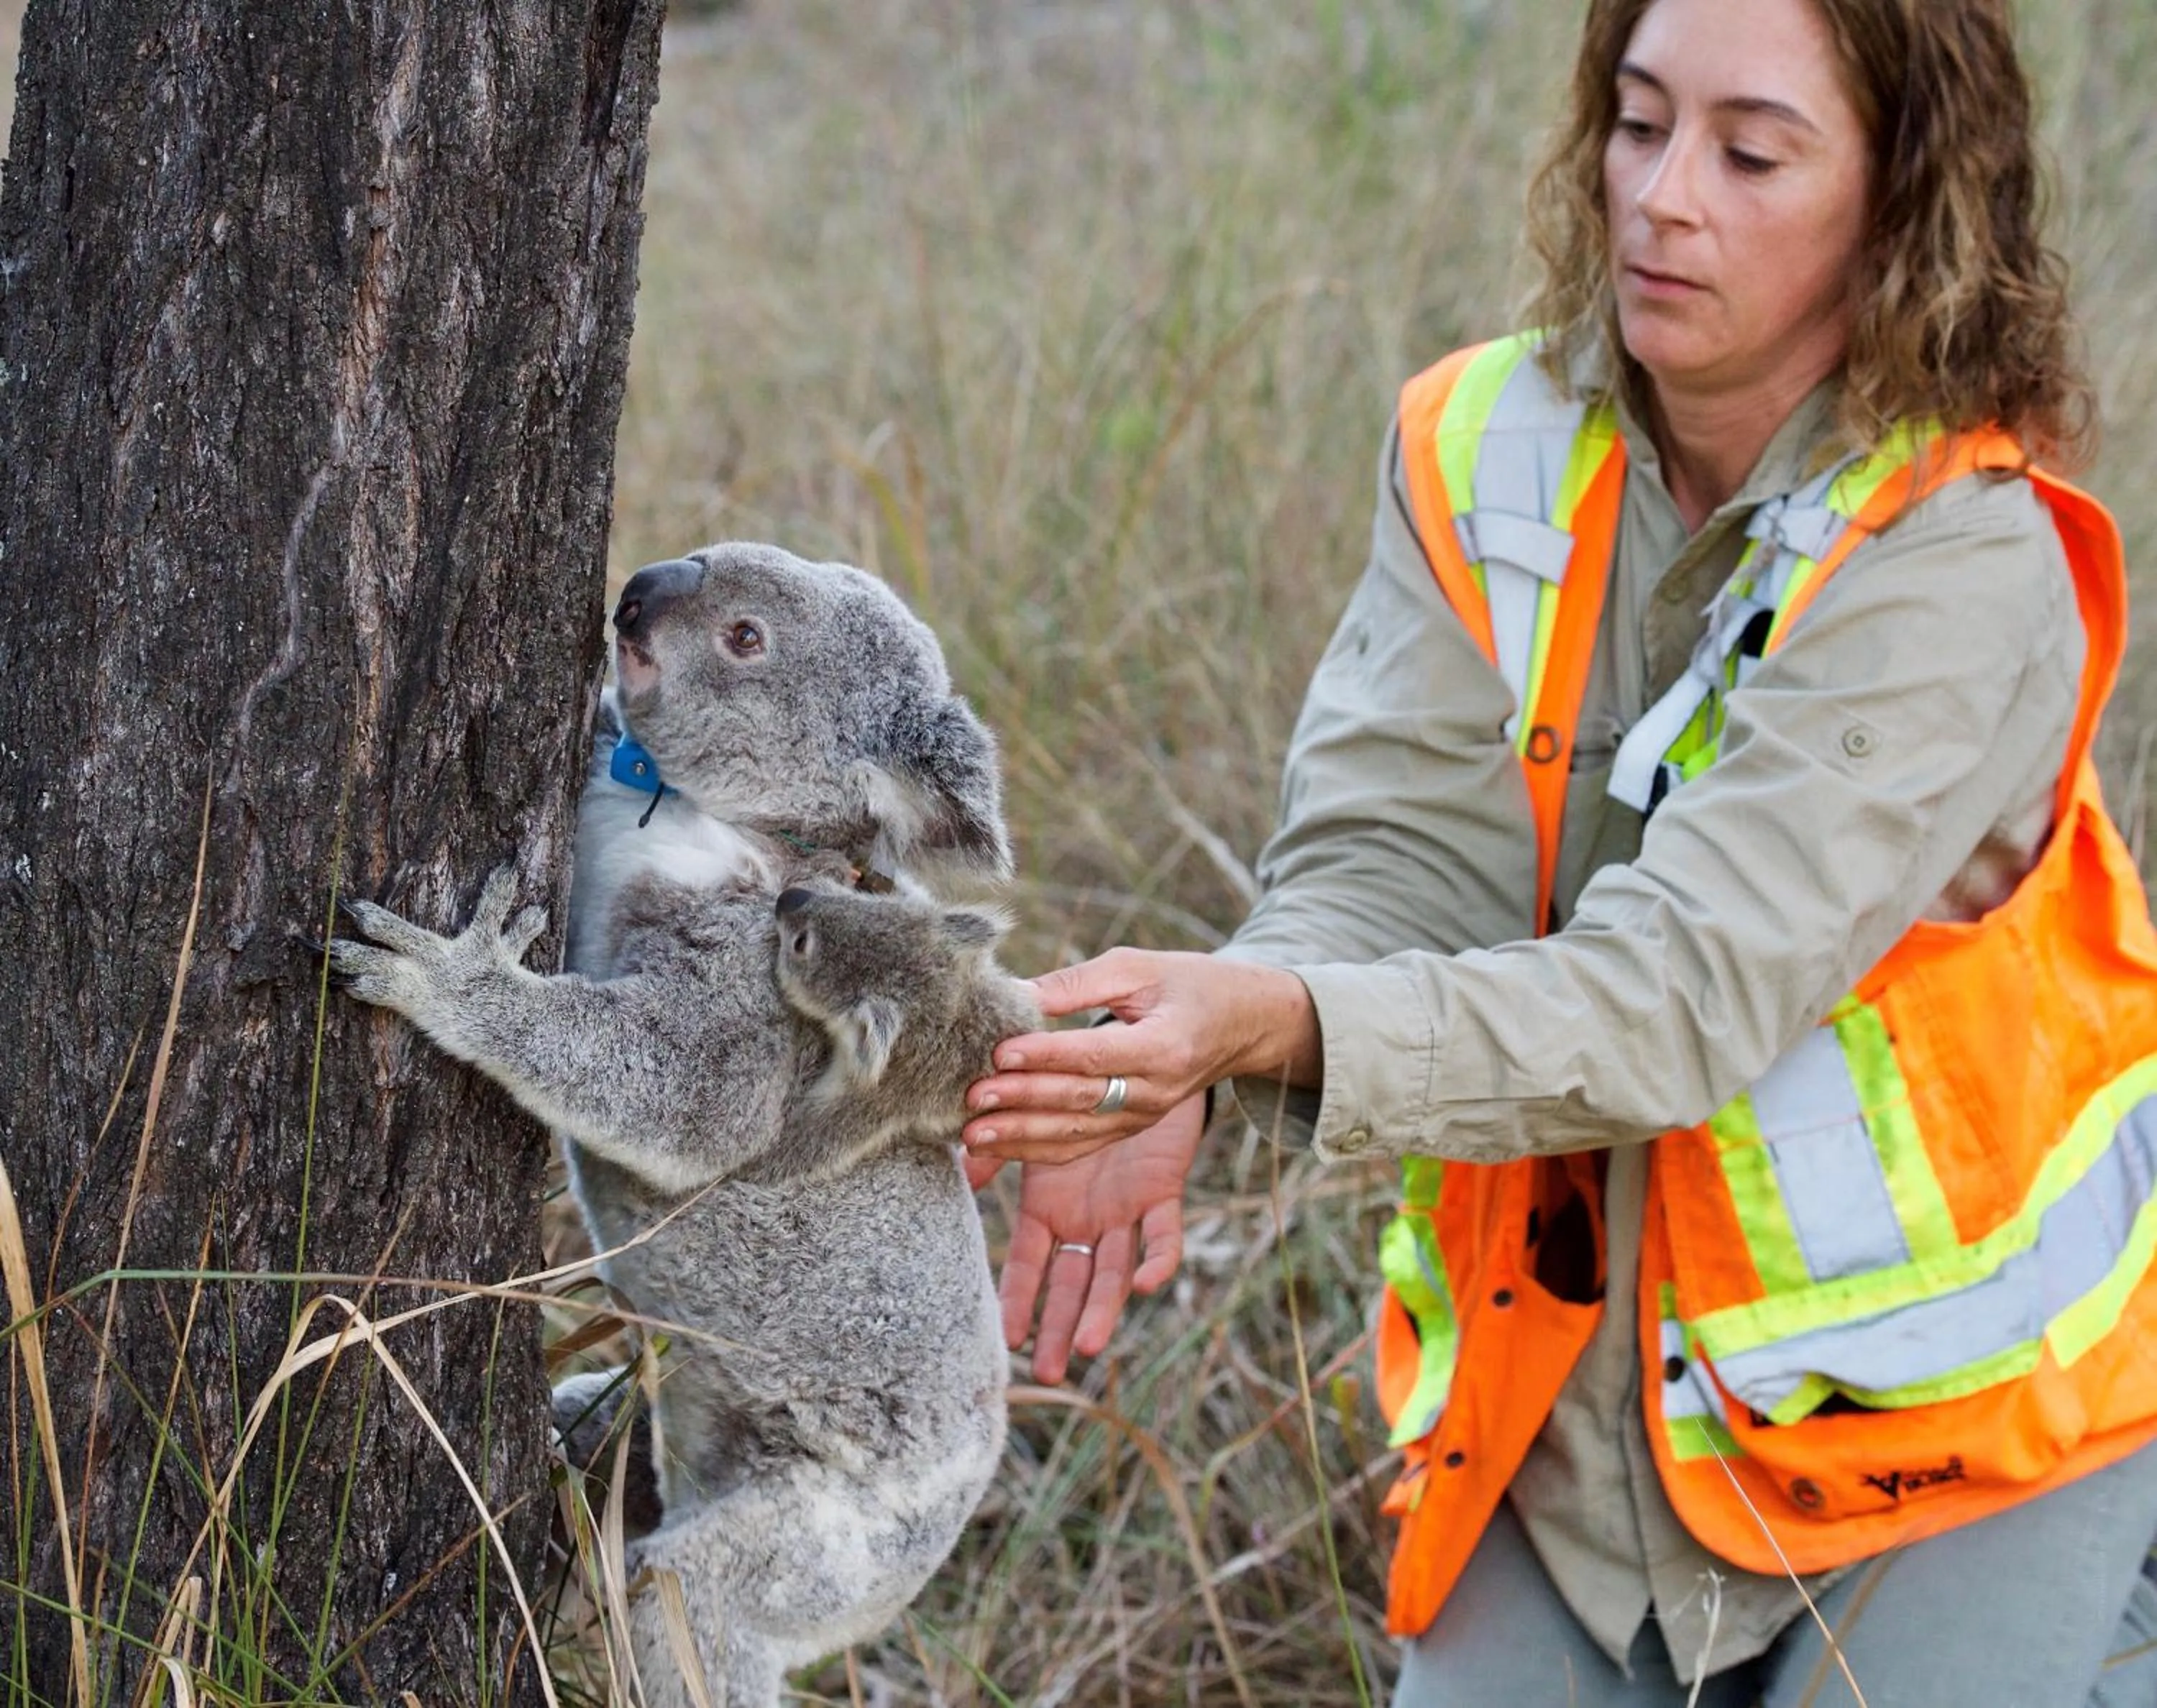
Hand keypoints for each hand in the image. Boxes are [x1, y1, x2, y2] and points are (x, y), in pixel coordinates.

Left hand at [962, 948, 1317, 1164]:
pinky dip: (1034, 1151)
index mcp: (1165, 1046)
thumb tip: (1014, 994)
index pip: (1095, 1055)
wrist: (1241, 1024)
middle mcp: (1156, 1091)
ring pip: (1074, 1135)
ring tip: (972, 1135)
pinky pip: (1078, 1147)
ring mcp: (1143, 1117)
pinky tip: (995, 1150)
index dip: (1046, 1055)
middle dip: (1023, 1100)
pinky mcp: (1129, 1129)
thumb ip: (1076, 983)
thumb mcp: (1138, 968)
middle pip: (1080, 1100)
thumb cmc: (1187, 984)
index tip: (1000, 1052)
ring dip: (1020, 1138)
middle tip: (973, 1096)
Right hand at [998, 1092, 1206, 1382]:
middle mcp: (1087, 1221)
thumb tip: (956, 1165)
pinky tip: (1149, 1284)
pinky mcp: (1162, 1193)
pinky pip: (1163, 1234)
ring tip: (1089, 1348)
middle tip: (1047, 1373)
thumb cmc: (1074, 1098)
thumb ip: (995, 1152)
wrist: (1137, 1067)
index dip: (1019, 1301)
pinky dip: (1158, 1259)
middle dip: (1059, 1327)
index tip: (1006, 1340)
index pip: (1030, 1266)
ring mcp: (1125, 1212)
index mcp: (1051, 1210)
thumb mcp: (1030, 1128)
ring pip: (1116, 1272)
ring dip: (1104, 1310)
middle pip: (1073, 1285)